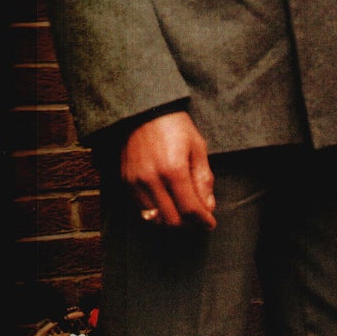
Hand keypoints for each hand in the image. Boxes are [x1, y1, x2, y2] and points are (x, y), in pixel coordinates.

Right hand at [120, 111, 216, 228]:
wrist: (143, 111)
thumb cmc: (175, 126)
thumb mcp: (197, 148)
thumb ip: (203, 179)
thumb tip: (208, 207)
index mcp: (174, 170)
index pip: (190, 209)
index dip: (203, 220)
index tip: (211, 223)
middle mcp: (152, 179)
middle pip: (172, 220)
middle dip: (189, 224)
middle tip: (199, 219)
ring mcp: (136, 182)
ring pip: (155, 219)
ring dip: (172, 221)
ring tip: (184, 212)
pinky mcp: (126, 181)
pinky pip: (142, 209)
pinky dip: (156, 213)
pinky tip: (167, 203)